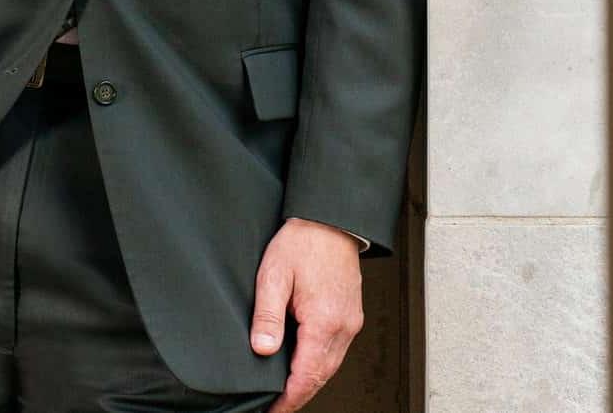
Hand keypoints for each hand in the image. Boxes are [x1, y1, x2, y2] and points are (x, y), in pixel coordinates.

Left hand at [250, 216, 364, 411]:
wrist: (329, 218)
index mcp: (324, 320)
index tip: (272, 411)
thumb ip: (268, 316)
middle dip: (298, 395)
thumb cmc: (303, 241)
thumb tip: (262, 350)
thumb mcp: (274, 275)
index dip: (288, 399)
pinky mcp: (351, 314)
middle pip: (320, 377)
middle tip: (275, 406)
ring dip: (309, 380)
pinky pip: (336, 350)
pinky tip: (304, 362)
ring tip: (286, 390)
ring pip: (330, 366)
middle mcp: (343, 326)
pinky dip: (319, 363)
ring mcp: (351, 321)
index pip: (306, 376)